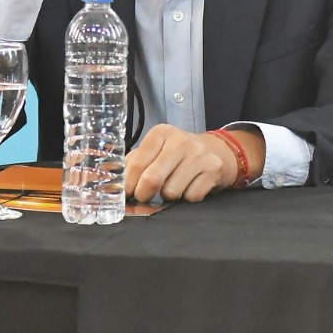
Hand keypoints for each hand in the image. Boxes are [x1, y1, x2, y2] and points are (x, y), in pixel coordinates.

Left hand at [124, 124, 258, 202]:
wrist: (217, 151)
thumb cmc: (178, 154)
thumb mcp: (157, 150)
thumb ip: (135, 163)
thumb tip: (115, 184)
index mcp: (160, 133)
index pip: (136, 164)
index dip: (128, 185)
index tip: (128, 194)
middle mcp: (179, 141)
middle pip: (152, 179)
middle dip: (144, 195)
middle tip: (145, 196)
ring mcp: (198, 155)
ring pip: (171, 192)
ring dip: (168, 197)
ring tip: (173, 186)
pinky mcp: (213, 169)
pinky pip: (191, 197)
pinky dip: (187, 198)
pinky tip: (189, 187)